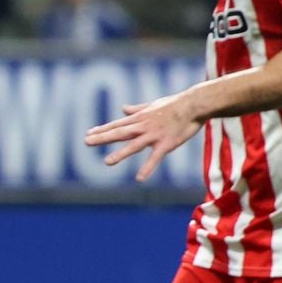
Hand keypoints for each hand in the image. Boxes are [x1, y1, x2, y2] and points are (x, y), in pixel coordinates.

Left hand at [85, 91, 201, 181]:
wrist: (194, 104)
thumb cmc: (175, 104)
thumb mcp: (152, 105)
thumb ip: (136, 109)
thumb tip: (123, 108)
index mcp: (139, 118)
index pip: (117, 124)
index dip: (102, 129)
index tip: (88, 133)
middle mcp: (143, 126)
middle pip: (119, 132)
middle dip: (102, 137)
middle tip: (87, 141)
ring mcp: (154, 135)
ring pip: (134, 145)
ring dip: (121, 154)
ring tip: (107, 162)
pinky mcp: (166, 143)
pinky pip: (155, 158)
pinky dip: (148, 168)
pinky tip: (140, 178)